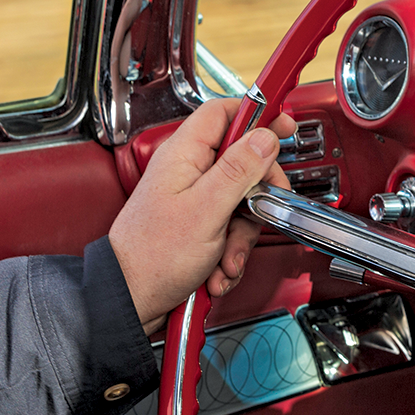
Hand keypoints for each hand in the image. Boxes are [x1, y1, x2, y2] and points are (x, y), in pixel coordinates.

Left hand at [108, 98, 295, 333]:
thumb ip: (238, 170)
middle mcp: (189, 173)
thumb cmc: (152, 257)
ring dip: (243, 235)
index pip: (224, 114)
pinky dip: (231, 252)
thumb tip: (264, 137)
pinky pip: (232, 230)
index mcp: (185, 156)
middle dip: (258, 195)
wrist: (131, 300)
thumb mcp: (206, 209)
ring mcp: (195, 200)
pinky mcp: (199, 226)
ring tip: (226, 257)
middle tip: (262, 210)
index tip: (283, 126)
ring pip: (242, 202)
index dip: (257, 116)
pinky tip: (218, 269)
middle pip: (243, 162)